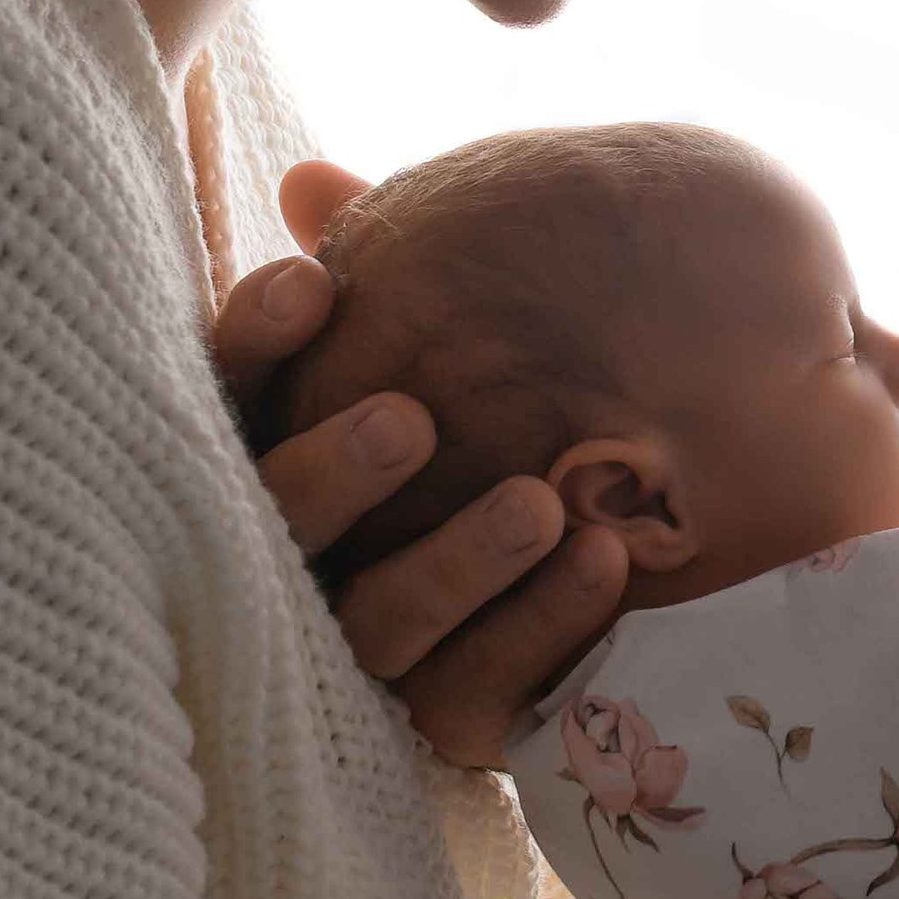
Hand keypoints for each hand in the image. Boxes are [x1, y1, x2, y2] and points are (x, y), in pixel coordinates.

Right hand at [213, 157, 630, 765]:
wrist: (664, 528)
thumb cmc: (514, 402)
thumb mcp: (454, 328)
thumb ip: (387, 263)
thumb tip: (312, 181)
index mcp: (290, 449)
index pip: (234, 402)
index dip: (254, 348)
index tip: (311, 287)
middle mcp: (309, 561)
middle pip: (283, 526)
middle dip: (335, 471)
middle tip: (409, 417)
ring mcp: (375, 650)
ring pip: (380, 626)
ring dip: (455, 562)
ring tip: (540, 500)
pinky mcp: (455, 717)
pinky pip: (478, 693)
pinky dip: (539, 625)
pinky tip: (600, 557)